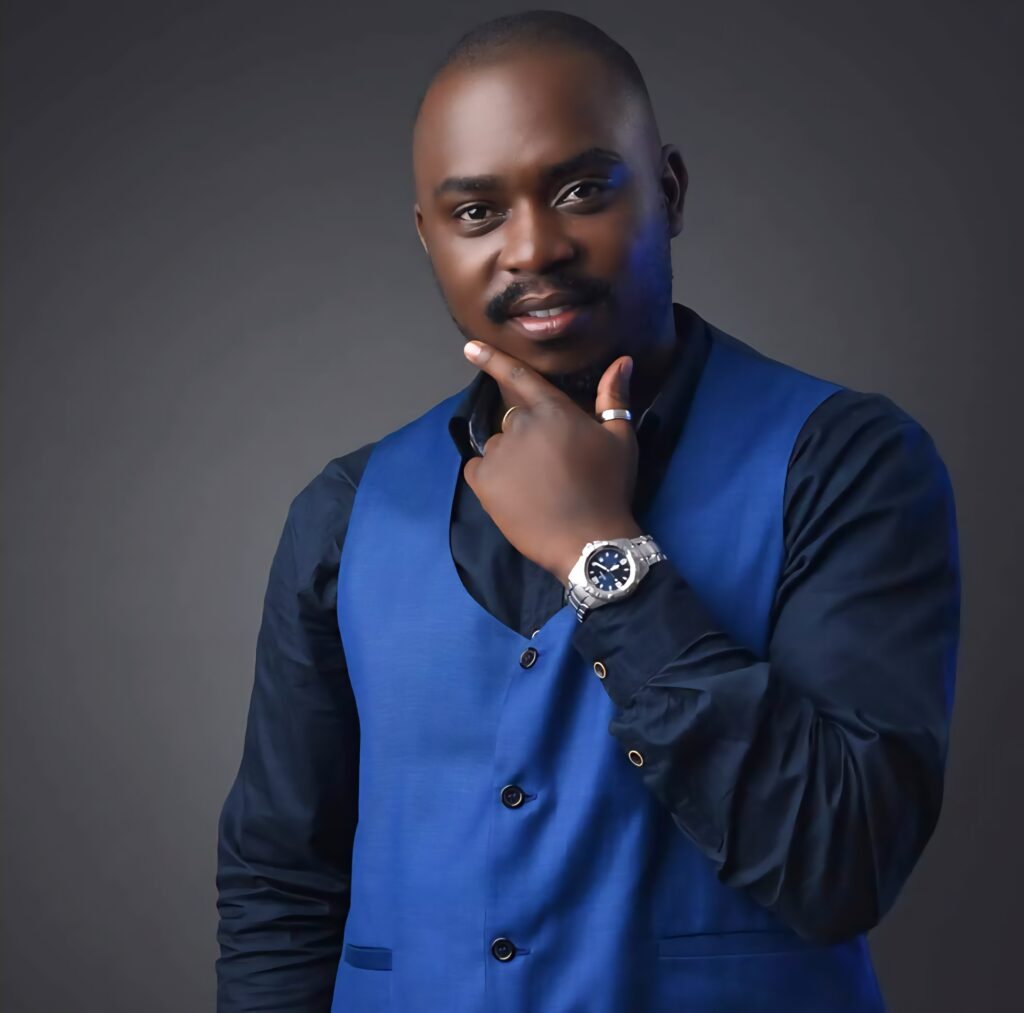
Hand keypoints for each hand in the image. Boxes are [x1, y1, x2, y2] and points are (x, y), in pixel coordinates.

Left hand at [462, 339, 643, 582]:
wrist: (588, 541)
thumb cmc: (608, 488)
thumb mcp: (620, 440)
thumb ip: (614, 398)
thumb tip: (621, 361)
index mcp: (553, 410)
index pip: (518, 377)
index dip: (492, 359)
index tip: (469, 347)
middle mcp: (521, 425)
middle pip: (515, 421)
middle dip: (529, 439)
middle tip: (552, 470)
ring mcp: (499, 454)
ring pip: (499, 447)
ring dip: (512, 459)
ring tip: (538, 488)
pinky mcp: (483, 482)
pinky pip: (479, 469)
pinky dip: (491, 478)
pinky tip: (515, 496)